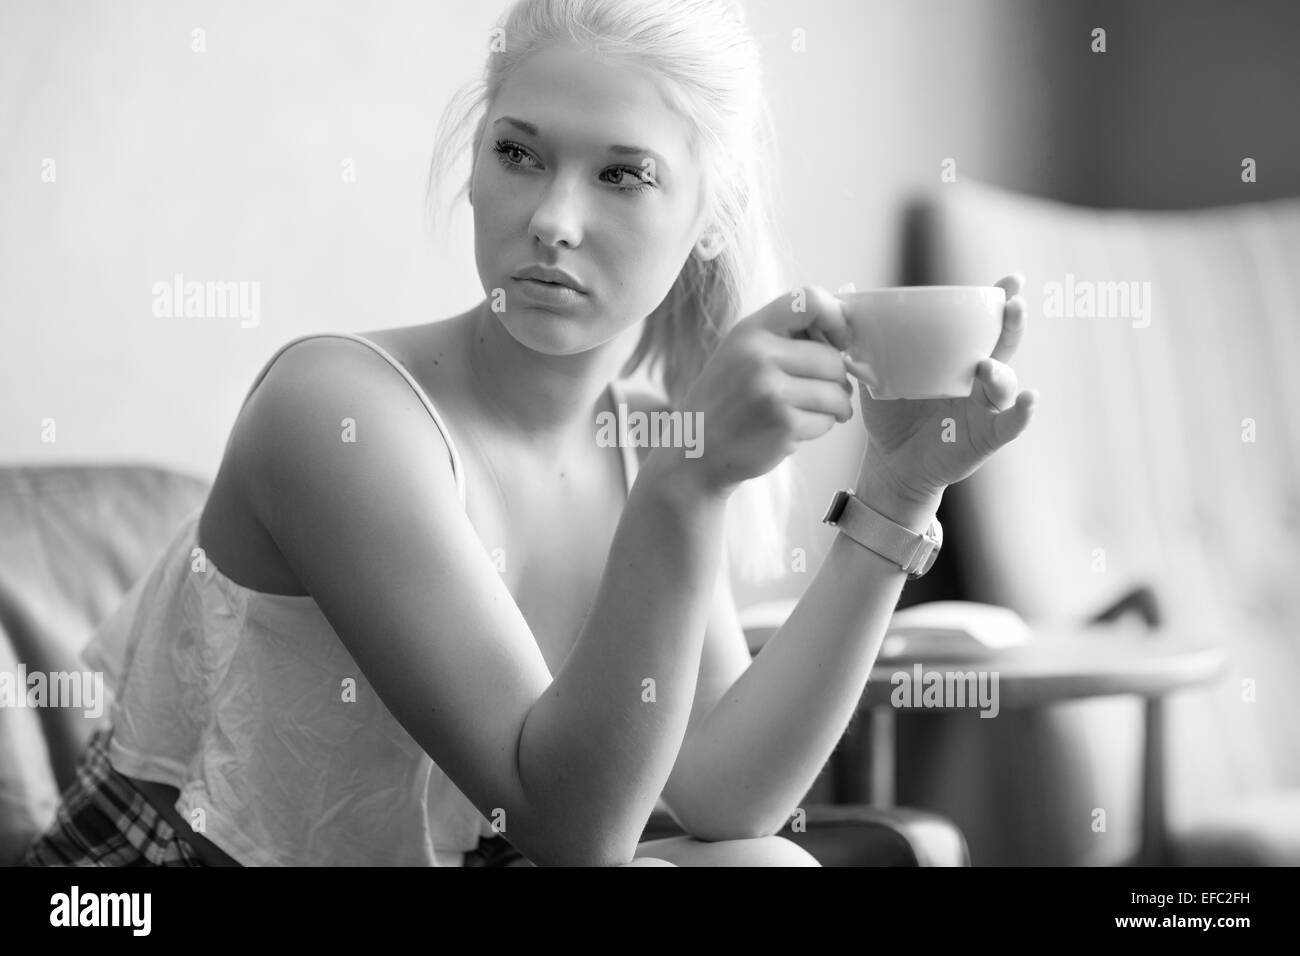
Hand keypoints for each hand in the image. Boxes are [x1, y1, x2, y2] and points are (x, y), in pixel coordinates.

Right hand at [672, 286, 853, 497]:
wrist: (694, 451)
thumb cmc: (726, 401)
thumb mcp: (741, 353)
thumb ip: (783, 337)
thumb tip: (845, 331)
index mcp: (751, 331)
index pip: (811, 301)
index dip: (838, 318)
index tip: (840, 342)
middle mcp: (759, 356)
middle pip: (832, 359)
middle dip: (837, 379)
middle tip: (826, 391)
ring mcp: (772, 391)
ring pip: (836, 392)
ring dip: (834, 406)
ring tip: (813, 411)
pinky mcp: (783, 424)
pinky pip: (827, 420)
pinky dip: (820, 427)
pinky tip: (796, 429)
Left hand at [845, 273, 1038, 502]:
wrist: (889, 463)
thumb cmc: (890, 414)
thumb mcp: (876, 374)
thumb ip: (865, 339)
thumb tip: (847, 293)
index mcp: (957, 358)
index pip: (983, 324)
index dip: (1000, 302)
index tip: (1011, 281)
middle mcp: (977, 378)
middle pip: (1004, 345)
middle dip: (1012, 323)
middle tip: (1014, 304)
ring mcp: (984, 407)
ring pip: (1005, 383)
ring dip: (1001, 372)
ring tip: (986, 366)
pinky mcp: (986, 436)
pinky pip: (1011, 424)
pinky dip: (1023, 413)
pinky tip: (1030, 400)